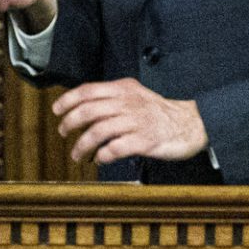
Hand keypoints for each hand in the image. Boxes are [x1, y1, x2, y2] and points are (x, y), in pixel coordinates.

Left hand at [52, 78, 207, 164]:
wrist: (191, 123)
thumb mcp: (135, 94)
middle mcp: (128, 103)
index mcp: (124, 89)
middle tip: (63, 132)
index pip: (88, 90)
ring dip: (82, 144)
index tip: (57, 110)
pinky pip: (115, 148)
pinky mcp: (145, 141)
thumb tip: (82, 105)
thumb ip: (111, 97)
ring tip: (77, 154)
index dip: (68, 100)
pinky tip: (99, 159)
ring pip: (98, 131)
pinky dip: (102, 155)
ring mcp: (137, 122)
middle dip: (70, 123)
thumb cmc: (159, 112)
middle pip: (88, 111)